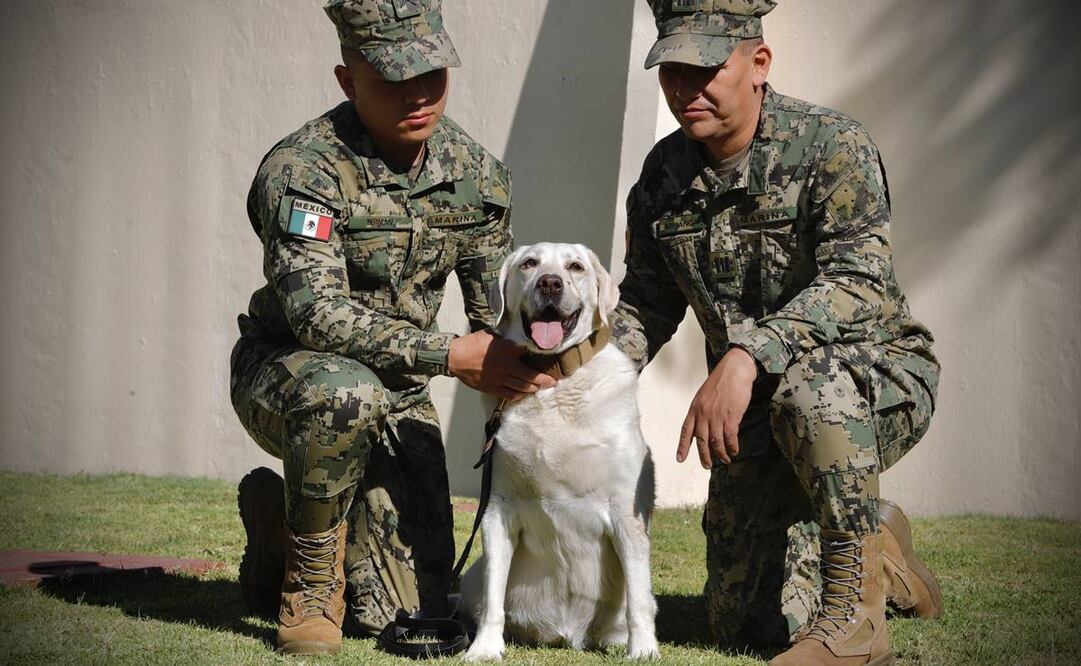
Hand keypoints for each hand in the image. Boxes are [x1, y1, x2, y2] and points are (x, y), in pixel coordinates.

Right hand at [449, 331, 555, 399]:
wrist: (456, 357)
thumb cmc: (474, 343)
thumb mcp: (493, 335)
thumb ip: (508, 337)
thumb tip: (520, 334)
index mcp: (508, 351)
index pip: (530, 355)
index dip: (543, 360)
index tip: (552, 361)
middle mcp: (507, 367)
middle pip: (531, 376)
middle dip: (544, 381)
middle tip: (553, 382)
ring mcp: (500, 379)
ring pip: (522, 387)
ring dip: (534, 388)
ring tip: (541, 388)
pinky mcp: (492, 388)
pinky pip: (510, 394)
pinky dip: (519, 394)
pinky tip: (523, 393)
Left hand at [677, 347, 757, 467]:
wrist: (735, 370)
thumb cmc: (721, 381)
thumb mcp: (703, 396)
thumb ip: (700, 412)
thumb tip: (701, 427)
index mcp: (695, 409)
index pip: (686, 431)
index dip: (683, 446)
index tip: (680, 459)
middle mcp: (703, 414)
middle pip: (701, 441)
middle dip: (704, 456)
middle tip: (707, 465)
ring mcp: (717, 416)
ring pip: (716, 442)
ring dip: (721, 454)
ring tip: (725, 459)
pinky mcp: (731, 417)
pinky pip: (730, 438)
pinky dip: (732, 447)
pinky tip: (734, 451)